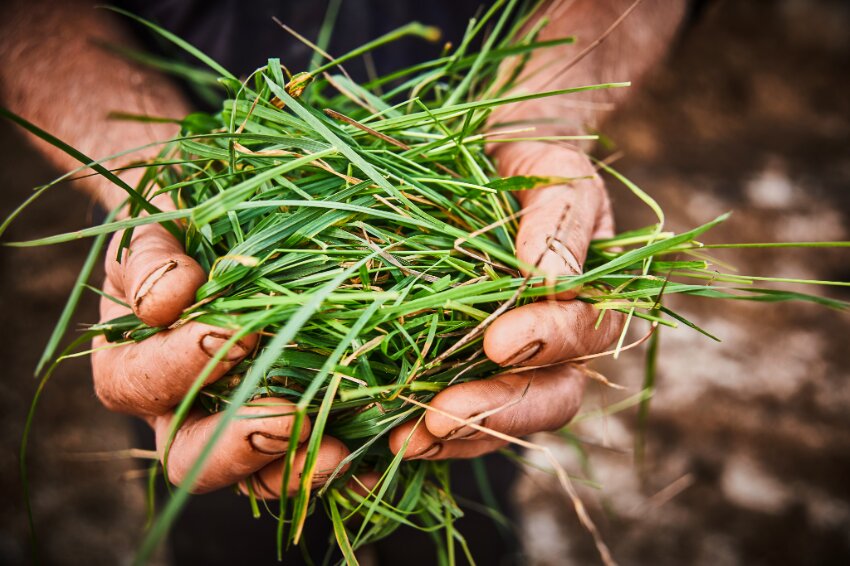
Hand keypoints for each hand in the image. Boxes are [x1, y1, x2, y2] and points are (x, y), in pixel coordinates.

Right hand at [91, 212, 349, 496]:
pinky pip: (309, 461)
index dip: (180, 366)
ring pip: (253, 476)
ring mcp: (235, 427)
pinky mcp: (289, 427)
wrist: (228, 232)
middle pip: (190, 457)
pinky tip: (375, 458)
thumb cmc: (182, 235)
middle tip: (289, 418)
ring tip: (339, 452)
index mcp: (132, 366)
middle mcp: (180, 411)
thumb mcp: (152, 235)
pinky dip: (342, 464)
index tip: (230, 334)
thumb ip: (147, 262)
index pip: (140, 383)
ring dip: (296, 467)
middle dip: (239, 445)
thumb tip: (165, 303)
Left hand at [389, 142, 623, 458]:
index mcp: (594, 299)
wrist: (501, 164)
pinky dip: (431, 430)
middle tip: (440, 419)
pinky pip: (461, 410)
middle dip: (496, 413)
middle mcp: (562, 344)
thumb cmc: (534, 164)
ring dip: (458, 435)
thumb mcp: (554, 177)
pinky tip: (389, 437)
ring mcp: (517, 362)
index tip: (499, 342)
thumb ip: (560, 223)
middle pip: (550, 398)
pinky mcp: (469, 368)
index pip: (584, 335)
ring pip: (504, 419)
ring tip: (407, 442)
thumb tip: (551, 279)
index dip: (547, 343)